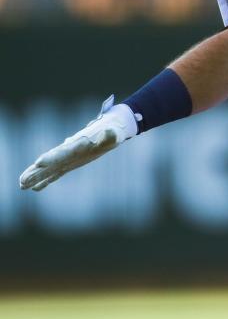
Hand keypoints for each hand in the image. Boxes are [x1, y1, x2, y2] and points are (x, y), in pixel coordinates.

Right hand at [19, 97, 138, 191]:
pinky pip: (55, 174)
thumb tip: (109, 131)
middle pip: (49, 163)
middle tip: (22, 180)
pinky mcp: (70, 164)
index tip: (39, 162)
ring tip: (21, 185)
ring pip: (48, 169)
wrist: (109, 130)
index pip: (62, 152)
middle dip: (36, 171)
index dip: (52, 157)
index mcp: (77, 145)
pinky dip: (46, 180)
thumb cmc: (113, 133)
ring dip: (35, 177)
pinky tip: (34, 188)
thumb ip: (110, 135)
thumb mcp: (114, 135)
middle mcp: (69, 152)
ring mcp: (68, 159)